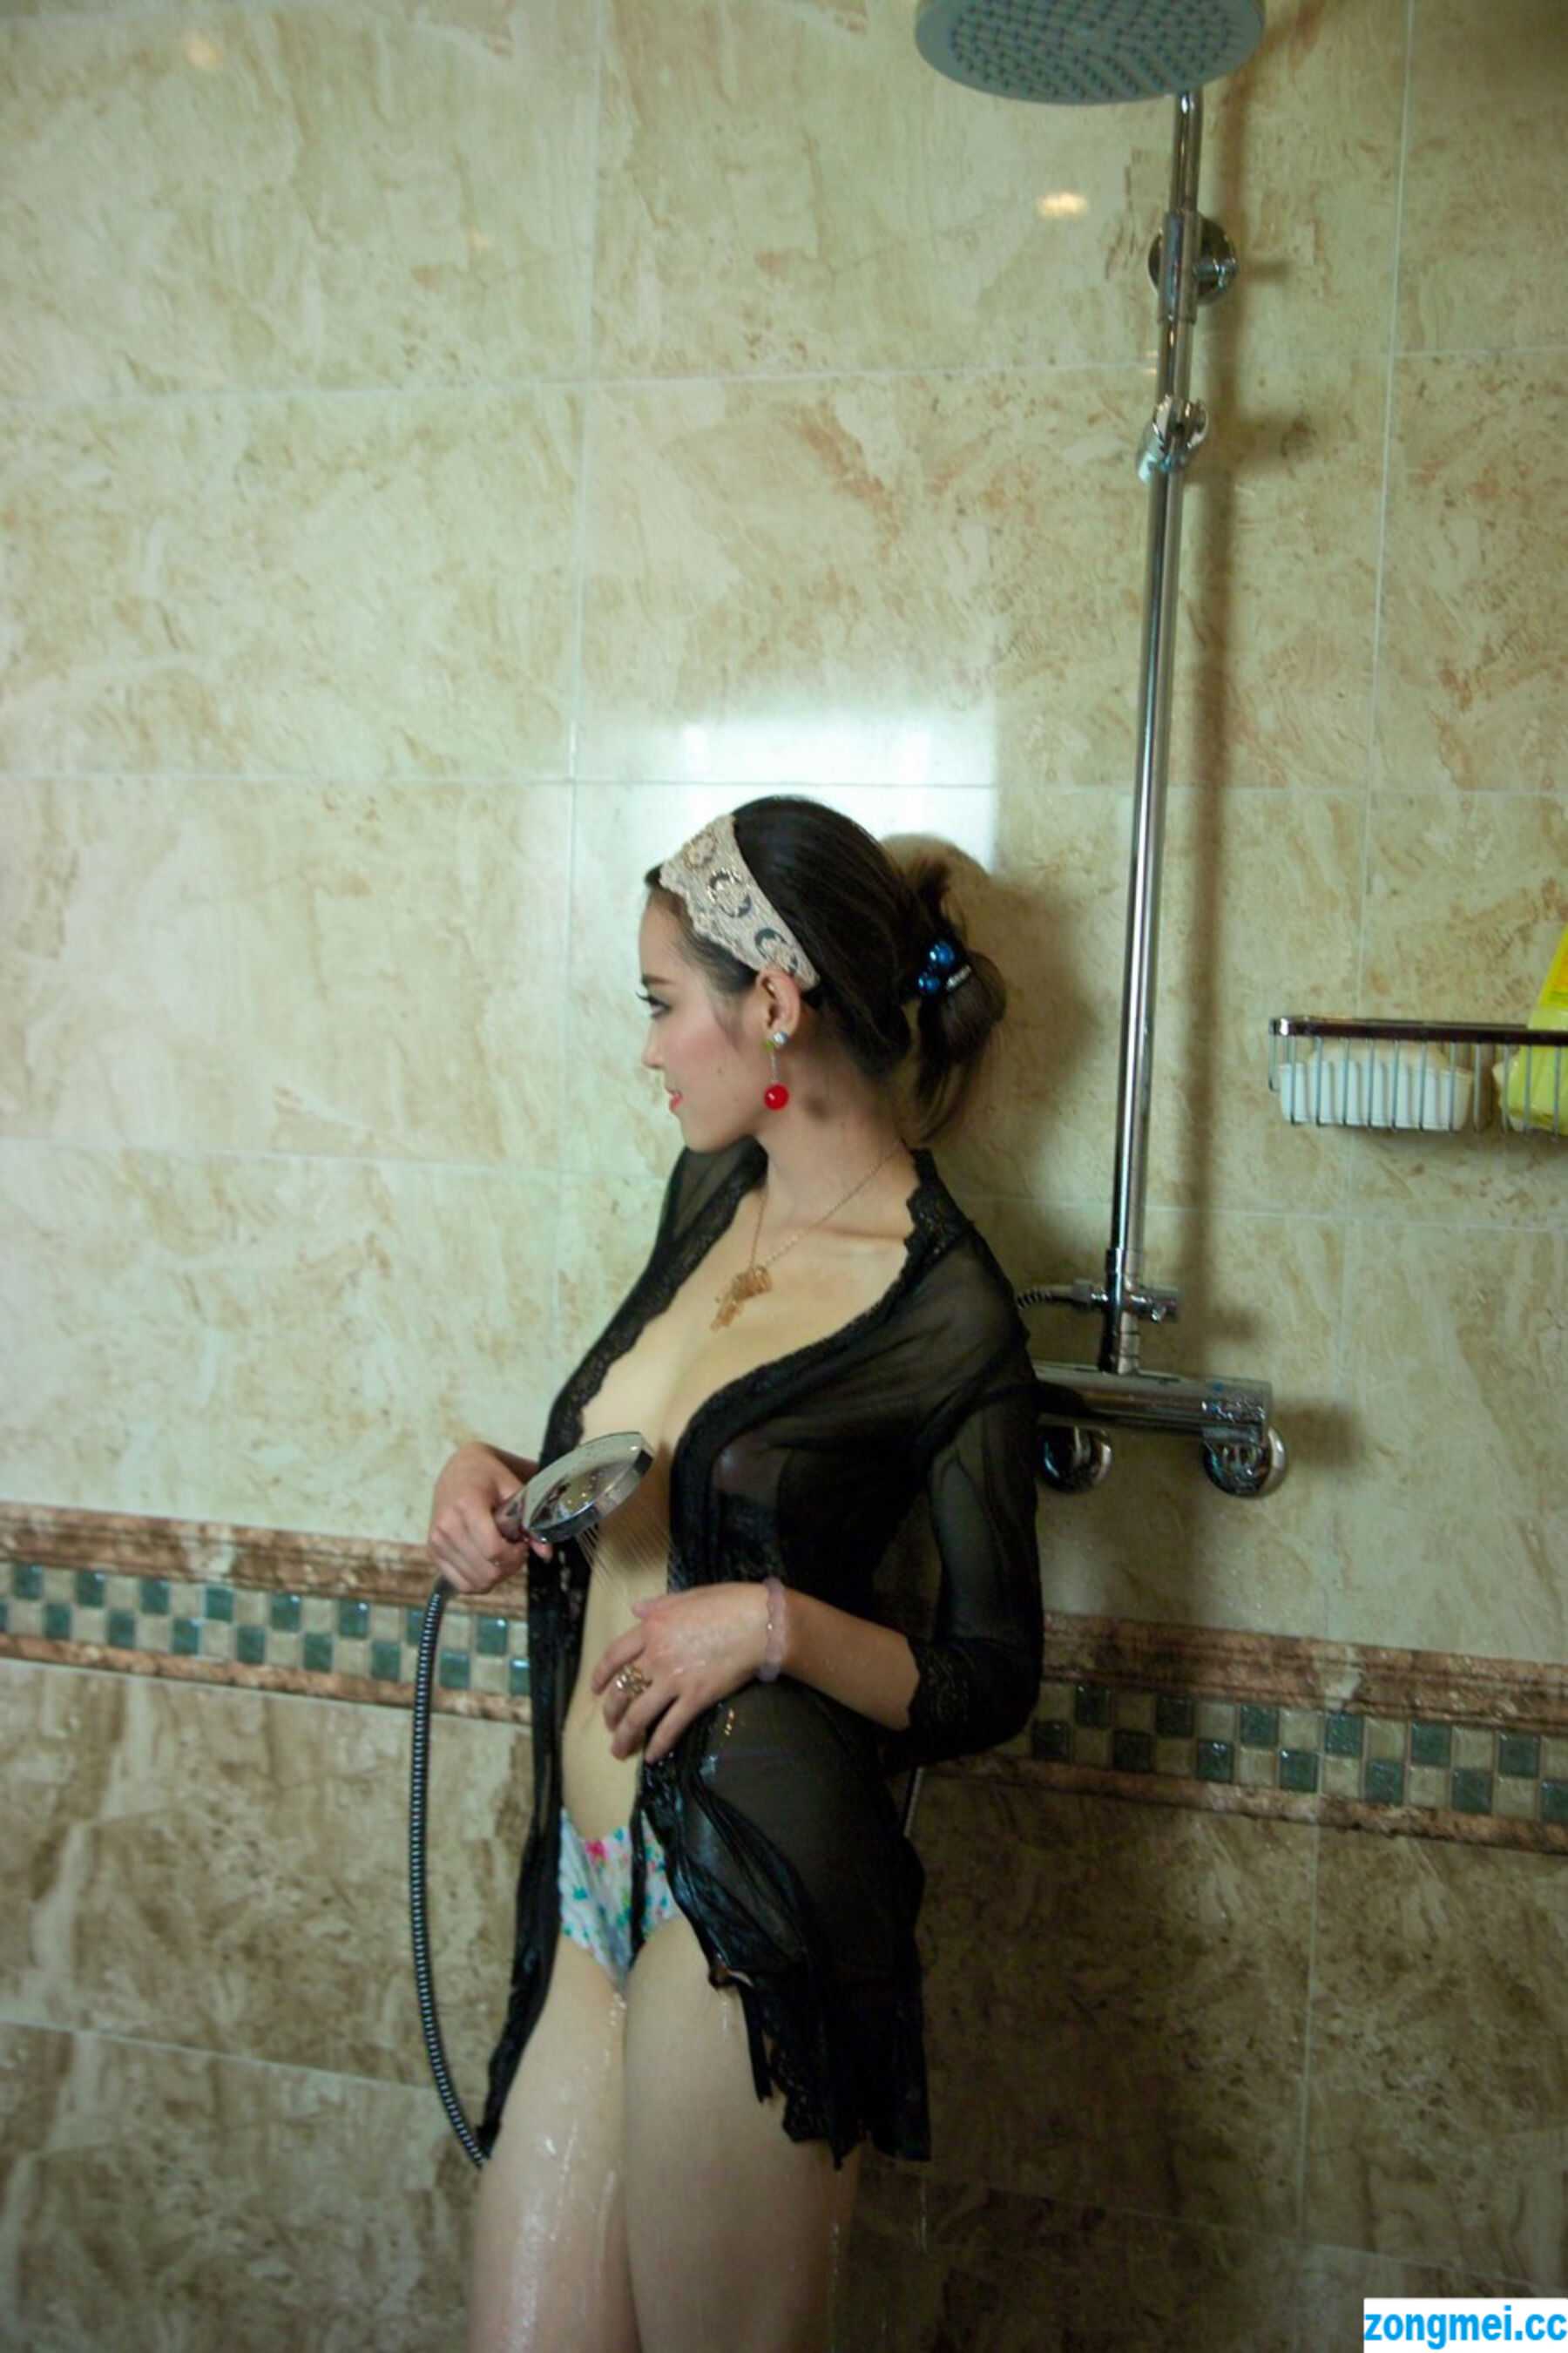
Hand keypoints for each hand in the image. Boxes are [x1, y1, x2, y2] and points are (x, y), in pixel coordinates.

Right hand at [426, 1444, 552, 1595]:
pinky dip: (479, 1581)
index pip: (492, 1550)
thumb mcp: (514, 1489)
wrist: (459, 1469)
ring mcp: (436, 1542)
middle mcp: (446, 1527)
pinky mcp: (432, 1552)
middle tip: (516, 1551)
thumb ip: (530, 1520)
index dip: (515, 1555)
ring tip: (502, 1555)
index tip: (523, 1544)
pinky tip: (487, 1563)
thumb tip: (546, 1553)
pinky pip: (460, 1584)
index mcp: (466, 1506)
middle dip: (509, 1567)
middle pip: (486, 1571)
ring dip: (495, 1576)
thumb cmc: (489, 1476)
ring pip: (475, 1583)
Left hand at [590, 1584, 769, 1764]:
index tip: (595, 1689)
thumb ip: (659, 1605)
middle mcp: (656, 1656)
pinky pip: (670, 1727)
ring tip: (619, 1750)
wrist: (760, 1623)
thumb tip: (635, 1609)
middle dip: (611, 1713)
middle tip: (610, 1726)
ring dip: (625, 1736)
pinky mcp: (695, 1699)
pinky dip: (658, 1744)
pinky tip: (652, 1757)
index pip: (614, 1656)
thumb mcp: (688, 1596)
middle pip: (622, 1690)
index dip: (600, 1675)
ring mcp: (674, 1680)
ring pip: (638, 1715)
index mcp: (652, 1629)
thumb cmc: (729, 1603)